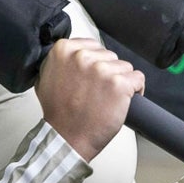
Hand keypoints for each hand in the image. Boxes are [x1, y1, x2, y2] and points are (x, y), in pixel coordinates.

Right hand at [36, 39, 143, 161]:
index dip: (95, 62)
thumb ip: (59, 61)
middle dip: (107, 72)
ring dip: (120, 82)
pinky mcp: (119, 83)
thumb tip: (71, 53)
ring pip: (124, 67)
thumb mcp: (45, 78)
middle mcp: (83, 56)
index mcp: (64, 50)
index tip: (93, 76)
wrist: (67, 137)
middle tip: (97, 91)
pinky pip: (138, 78)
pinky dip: (135, 90)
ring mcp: (102, 69)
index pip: (93, 46)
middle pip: (109, 56)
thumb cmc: (58, 113)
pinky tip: (123, 100)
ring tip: (107, 98)